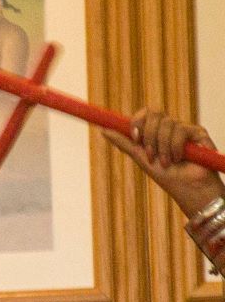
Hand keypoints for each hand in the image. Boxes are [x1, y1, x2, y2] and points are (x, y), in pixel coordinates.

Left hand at [102, 108, 224, 216]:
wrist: (188, 188)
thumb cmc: (165, 175)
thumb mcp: (140, 157)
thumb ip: (124, 142)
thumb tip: (103, 129)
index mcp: (155, 131)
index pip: (144, 113)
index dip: (137, 122)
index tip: (135, 138)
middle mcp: (170, 126)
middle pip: (154, 114)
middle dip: (149, 136)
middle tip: (151, 155)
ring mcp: (184, 128)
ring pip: (168, 124)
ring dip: (163, 148)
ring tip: (167, 162)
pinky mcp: (198, 132)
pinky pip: (181, 130)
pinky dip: (175, 148)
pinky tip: (180, 159)